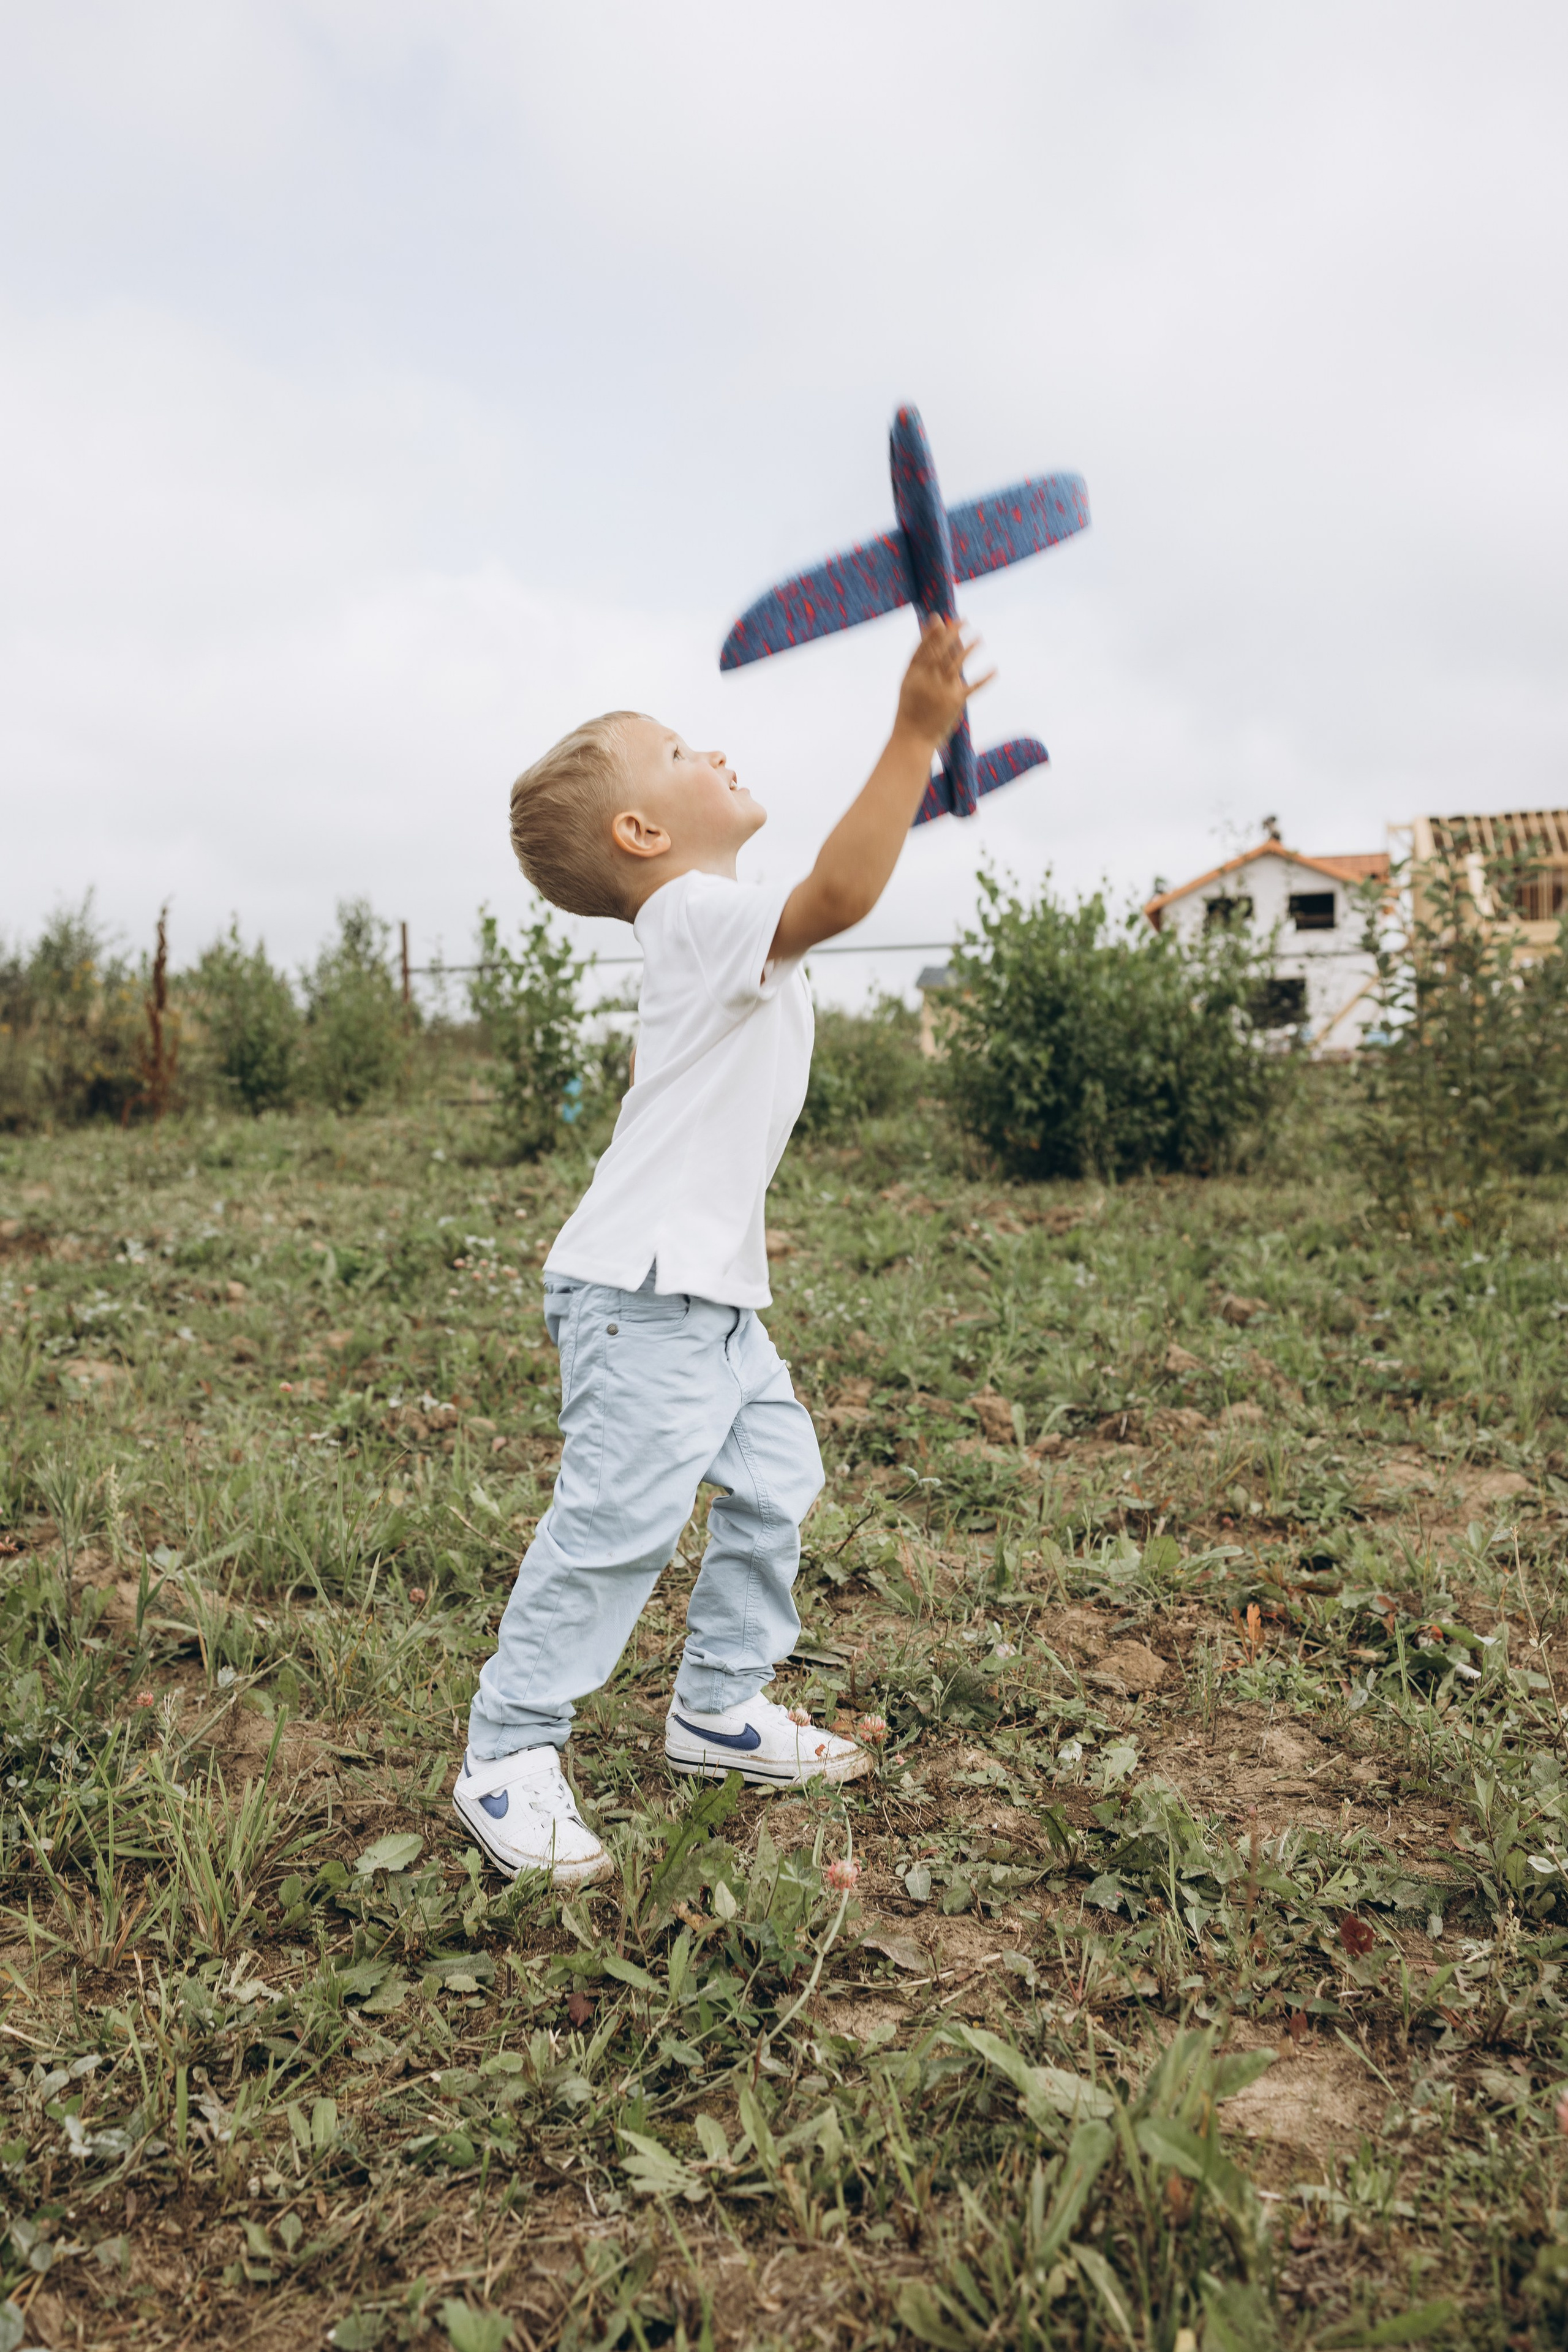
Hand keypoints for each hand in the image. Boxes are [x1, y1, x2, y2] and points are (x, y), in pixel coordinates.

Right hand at [894, 614, 994, 750]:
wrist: (913, 737)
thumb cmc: (911, 708)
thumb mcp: (909, 684)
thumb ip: (919, 662)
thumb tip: (929, 644)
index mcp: (913, 674)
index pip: (924, 648)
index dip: (933, 632)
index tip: (942, 619)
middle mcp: (927, 679)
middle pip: (940, 651)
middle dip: (952, 634)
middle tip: (964, 621)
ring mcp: (941, 690)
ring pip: (956, 664)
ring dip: (968, 649)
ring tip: (979, 637)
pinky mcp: (955, 702)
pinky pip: (973, 688)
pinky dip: (985, 679)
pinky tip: (995, 670)